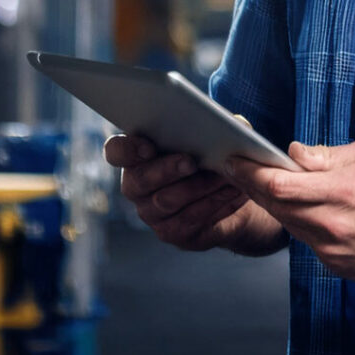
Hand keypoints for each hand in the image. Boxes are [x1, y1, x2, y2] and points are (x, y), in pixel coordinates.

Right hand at [104, 133, 281, 254]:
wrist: (238, 189)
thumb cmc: (219, 152)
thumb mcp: (221, 133)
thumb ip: (219, 123)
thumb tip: (232, 122)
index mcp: (140, 154)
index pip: (117, 151)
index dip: (127, 149)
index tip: (148, 147)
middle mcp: (138, 185)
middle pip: (138, 181)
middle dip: (166, 170)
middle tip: (191, 162)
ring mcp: (151, 212)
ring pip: (166, 201)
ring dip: (197, 186)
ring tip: (222, 176)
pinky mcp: (171, 232)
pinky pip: (187, 220)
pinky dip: (211, 203)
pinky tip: (229, 192)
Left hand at [226, 139, 354, 281]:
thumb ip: (327, 156)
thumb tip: (294, 153)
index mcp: (340, 192)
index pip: (279, 185)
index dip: (251, 172)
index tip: (234, 160)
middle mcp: (332, 226)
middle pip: (275, 207)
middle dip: (252, 186)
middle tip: (236, 169)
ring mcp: (333, 251)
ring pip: (289, 225)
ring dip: (273, 206)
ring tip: (262, 185)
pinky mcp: (337, 266)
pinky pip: (308, 241)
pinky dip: (300, 223)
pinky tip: (299, 209)